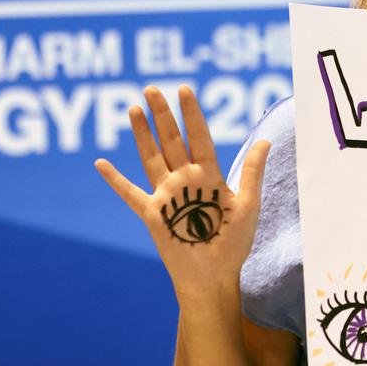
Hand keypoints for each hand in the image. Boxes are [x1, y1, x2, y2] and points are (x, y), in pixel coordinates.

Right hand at [94, 85, 270, 296]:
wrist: (213, 276)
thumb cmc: (234, 243)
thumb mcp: (248, 205)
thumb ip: (251, 172)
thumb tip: (265, 140)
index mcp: (210, 176)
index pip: (200, 137)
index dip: (192, 114)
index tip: (184, 89)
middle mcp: (186, 180)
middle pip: (172, 141)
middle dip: (163, 115)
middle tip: (152, 89)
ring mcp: (167, 195)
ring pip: (152, 157)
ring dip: (142, 134)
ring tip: (135, 108)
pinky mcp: (152, 215)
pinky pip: (130, 194)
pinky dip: (115, 180)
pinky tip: (101, 163)